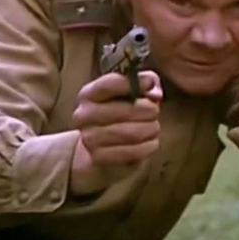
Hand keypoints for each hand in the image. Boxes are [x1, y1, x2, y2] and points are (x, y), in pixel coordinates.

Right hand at [69, 71, 161, 195]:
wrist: (102, 146)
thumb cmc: (121, 111)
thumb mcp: (134, 90)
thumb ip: (147, 81)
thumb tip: (154, 94)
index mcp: (88, 94)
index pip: (109, 84)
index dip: (134, 83)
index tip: (149, 85)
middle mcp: (83, 115)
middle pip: (127, 110)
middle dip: (149, 110)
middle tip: (155, 112)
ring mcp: (89, 138)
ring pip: (132, 133)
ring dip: (151, 129)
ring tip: (154, 127)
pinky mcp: (99, 157)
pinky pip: (133, 152)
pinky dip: (148, 146)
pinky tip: (150, 142)